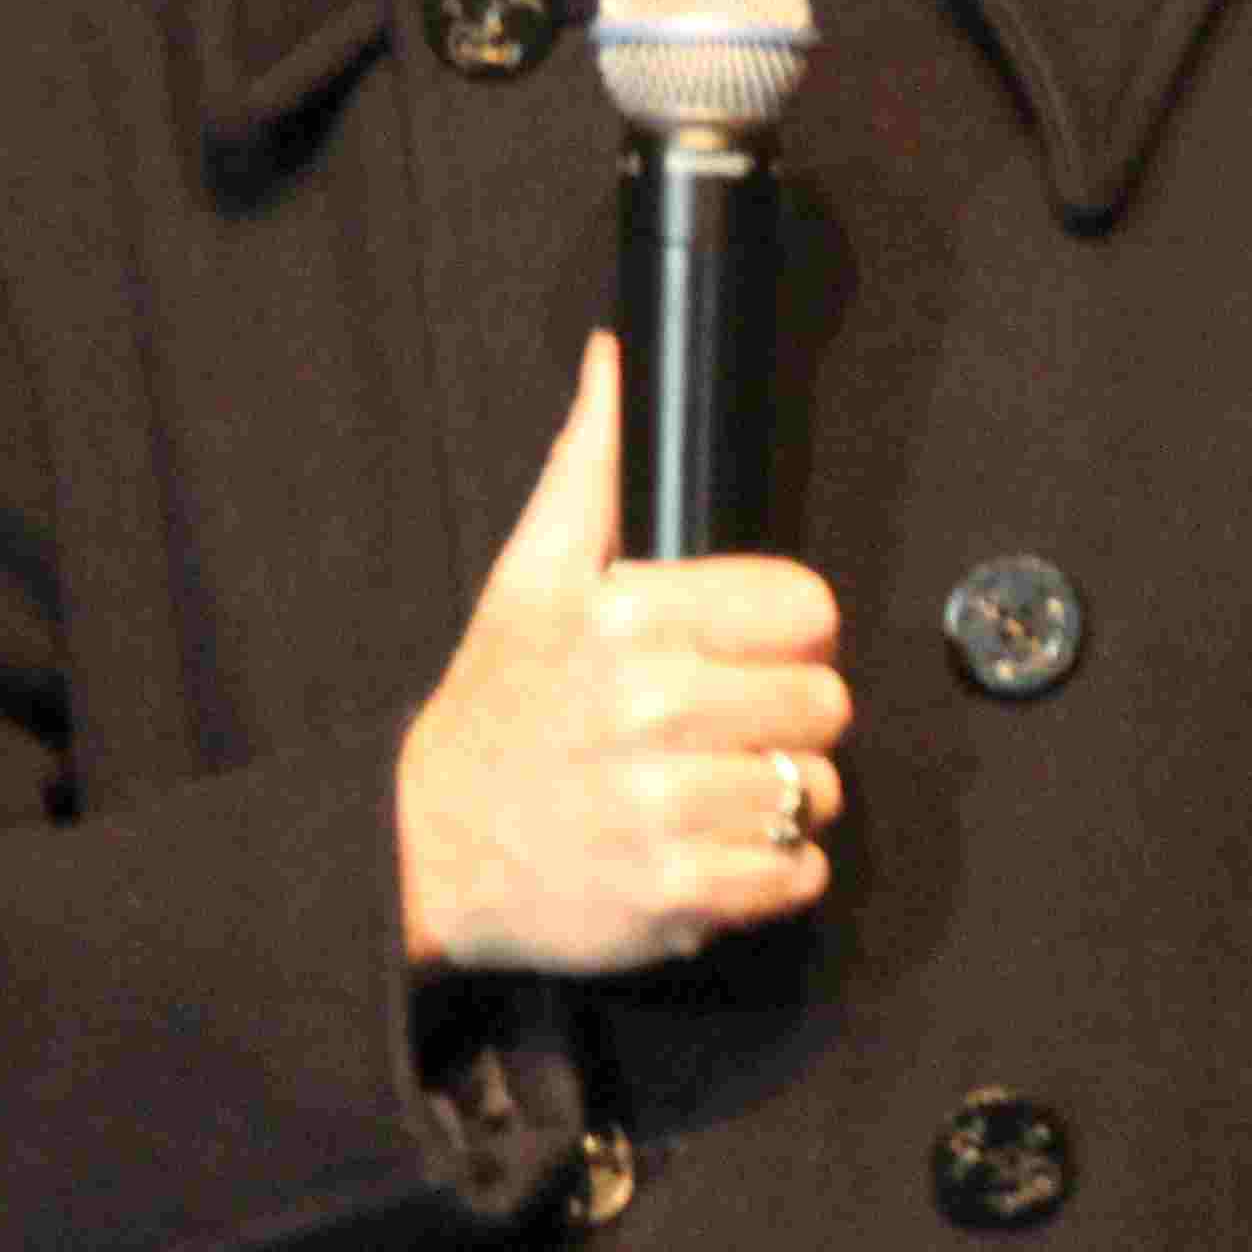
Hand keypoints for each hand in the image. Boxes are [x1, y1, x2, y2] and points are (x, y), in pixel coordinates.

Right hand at [394, 334, 847, 973]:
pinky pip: (794, 873)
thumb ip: (590, 463)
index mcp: (630, 619)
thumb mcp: (528, 573)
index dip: (788, 633)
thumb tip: (615, 357)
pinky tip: (717, 845)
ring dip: (784, 797)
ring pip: (817, 791)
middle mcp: (651, 710)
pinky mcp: (676, 894)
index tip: (748, 653)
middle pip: (825, 703)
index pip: (806, 610)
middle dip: (788, 717)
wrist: (426, 849)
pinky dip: (772, 870)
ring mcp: (664, 809)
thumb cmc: (493, 710)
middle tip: (729, 726)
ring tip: (718, 789)